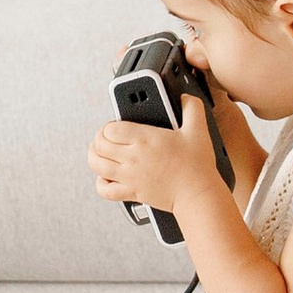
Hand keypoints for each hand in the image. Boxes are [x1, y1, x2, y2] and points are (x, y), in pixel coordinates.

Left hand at [91, 91, 223, 213]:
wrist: (198, 195)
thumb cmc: (197, 166)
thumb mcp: (198, 131)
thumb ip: (192, 109)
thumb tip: (185, 97)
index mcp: (145, 139)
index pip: (110, 129)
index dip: (108, 125)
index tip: (115, 125)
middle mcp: (133, 157)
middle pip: (99, 145)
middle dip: (98, 138)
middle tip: (105, 137)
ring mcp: (130, 176)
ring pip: (97, 165)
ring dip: (93, 156)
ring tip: (99, 152)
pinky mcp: (132, 192)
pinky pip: (105, 190)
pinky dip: (101, 183)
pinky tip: (106, 177)